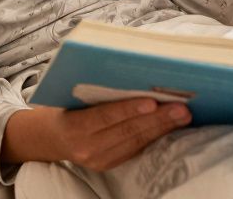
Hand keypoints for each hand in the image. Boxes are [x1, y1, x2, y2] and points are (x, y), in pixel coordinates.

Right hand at [2, 99, 191, 170]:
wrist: (50, 137)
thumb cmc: (64, 106)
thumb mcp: (72, 94)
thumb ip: (96, 86)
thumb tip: (131, 68)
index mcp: (74, 126)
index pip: (105, 116)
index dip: (129, 108)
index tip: (153, 101)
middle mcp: (86, 147)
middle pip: (126, 131)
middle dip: (157, 118)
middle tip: (181, 107)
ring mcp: (98, 159)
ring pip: (135, 142)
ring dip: (162, 128)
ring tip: (183, 115)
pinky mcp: (109, 165)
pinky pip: (135, 149)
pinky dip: (154, 136)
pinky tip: (169, 125)